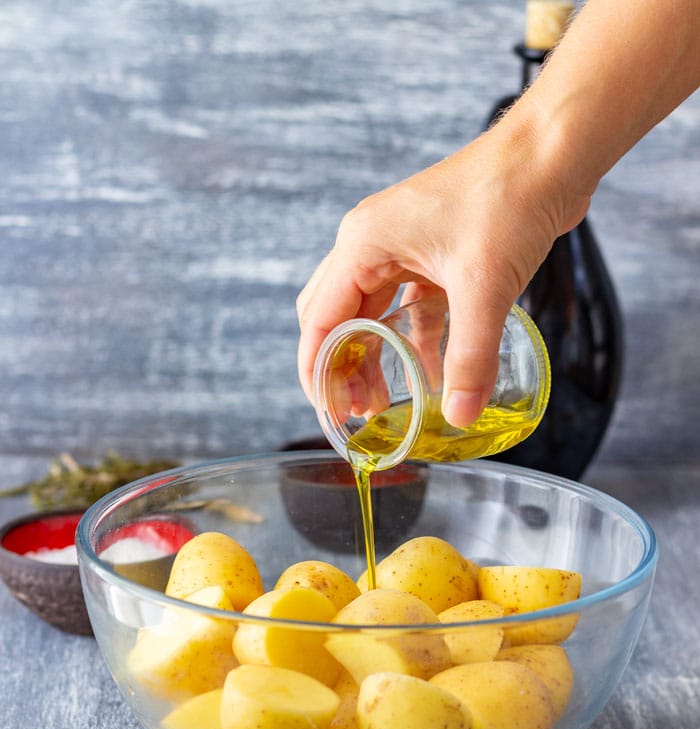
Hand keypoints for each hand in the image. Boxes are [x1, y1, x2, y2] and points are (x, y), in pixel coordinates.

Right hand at [297, 118, 589, 427]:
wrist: (552, 153)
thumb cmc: (509, 196)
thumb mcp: (485, 286)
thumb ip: (471, 357)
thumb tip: (460, 413)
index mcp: (363, 244)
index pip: (319, 320)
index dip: (319, 372)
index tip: (332, 412)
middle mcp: (372, 244)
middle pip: (335, 317)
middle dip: (341, 367)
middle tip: (358, 411)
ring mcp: (401, 247)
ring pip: (370, 313)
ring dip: (374, 356)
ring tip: (386, 400)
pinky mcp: (432, 253)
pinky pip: (408, 305)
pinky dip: (412, 340)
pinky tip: (430, 373)